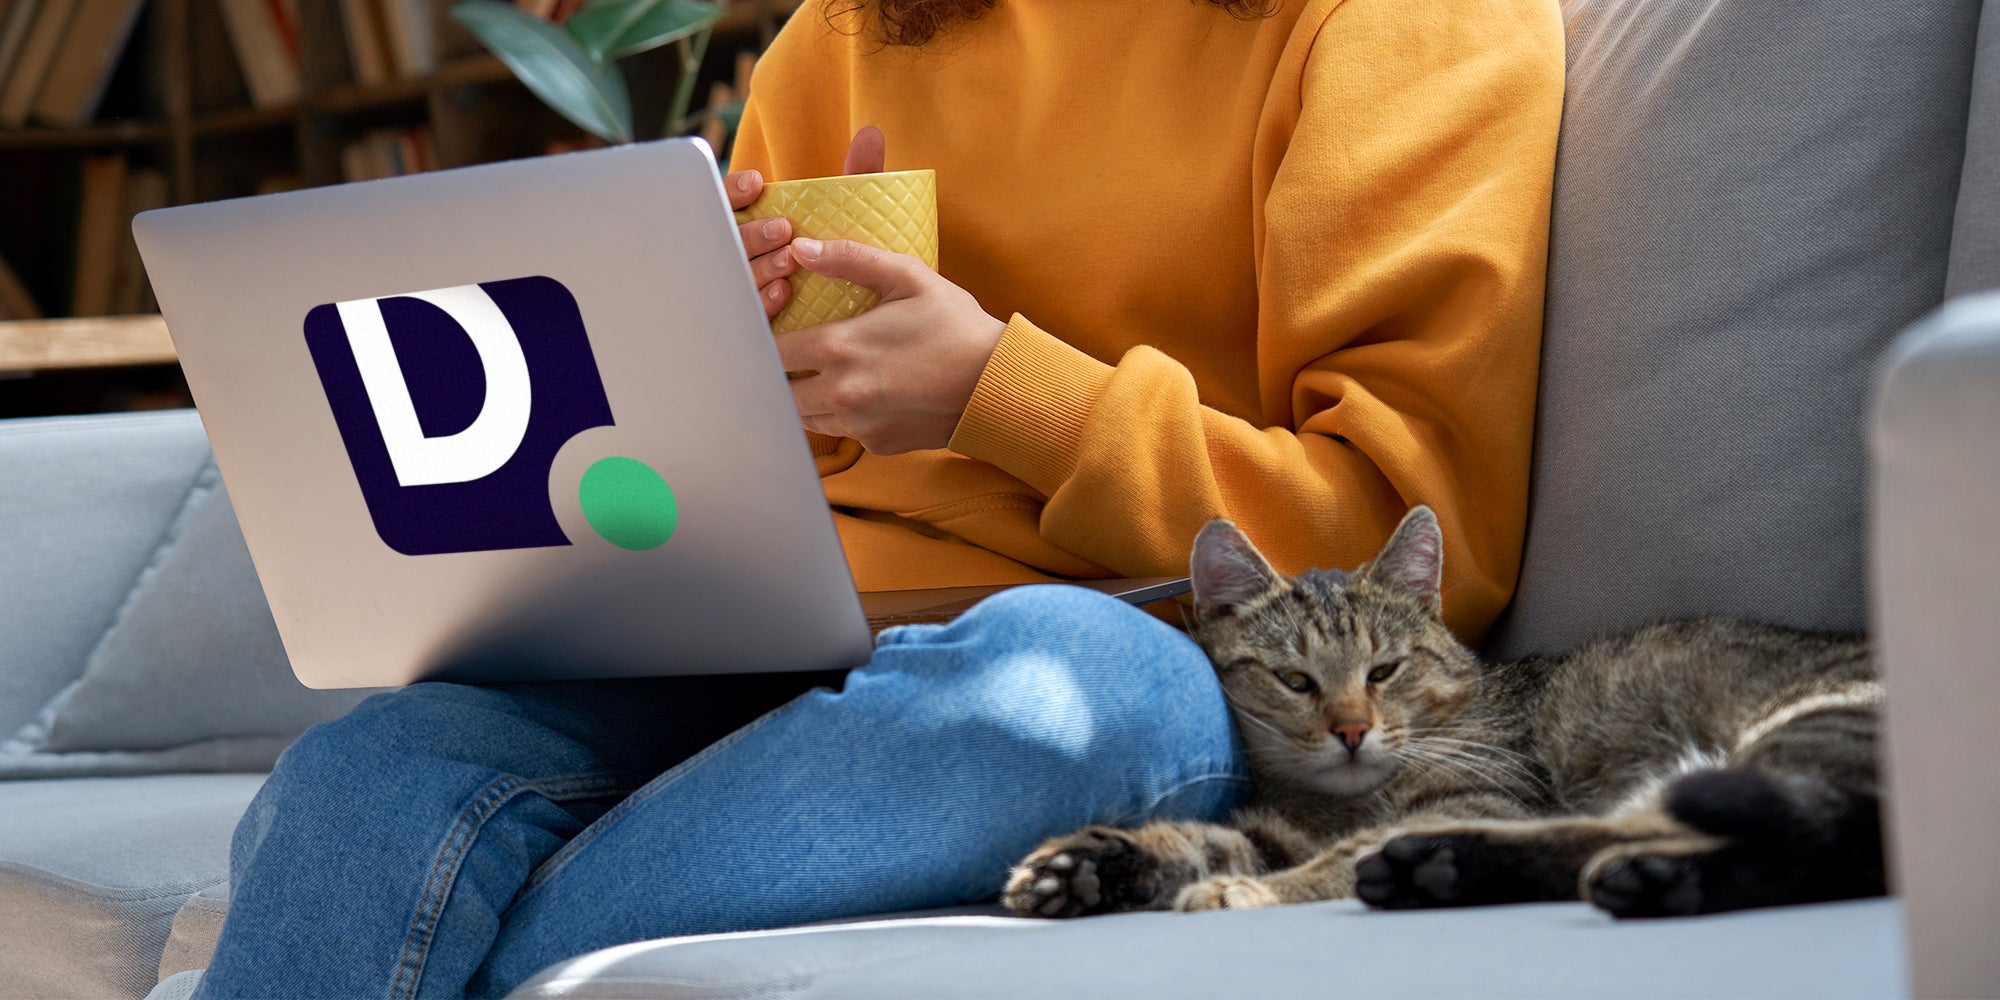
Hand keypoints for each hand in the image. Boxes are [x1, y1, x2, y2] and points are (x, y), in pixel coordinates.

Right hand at [722, 127, 887, 319]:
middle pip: (728, 242)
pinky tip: (783, 293)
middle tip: (783, 229)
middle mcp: (742, 255)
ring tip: (789, 261)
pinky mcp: (754, 325)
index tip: (756, 182)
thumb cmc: (849, 256)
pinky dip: (762, 301)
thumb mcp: (850, 214)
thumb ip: (858, 175)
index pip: (724, 202)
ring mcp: (745, 292)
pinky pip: (746, 316)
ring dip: (759, 266)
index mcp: (753, 223)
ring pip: (737, 277)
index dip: (732, 191)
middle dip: (752, 232)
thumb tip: (872, 134)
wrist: (864, 317)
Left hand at [778, 236, 1006, 454]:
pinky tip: (862, 394)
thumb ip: (850, 259)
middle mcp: (841, 393)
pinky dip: (841, 415)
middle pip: (778, 391)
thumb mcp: (909, 277)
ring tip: (823, 374)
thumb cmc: (956, 325)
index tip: (771, 329)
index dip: (764, 340)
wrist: (998, 384)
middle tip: (793, 355)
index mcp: (840, 348)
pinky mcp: (876, 444)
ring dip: (805, 396)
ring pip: (804, 416)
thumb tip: (801, 248)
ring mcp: (858, 424)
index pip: (771, 351)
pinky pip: (841, 431)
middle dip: (779, 373)